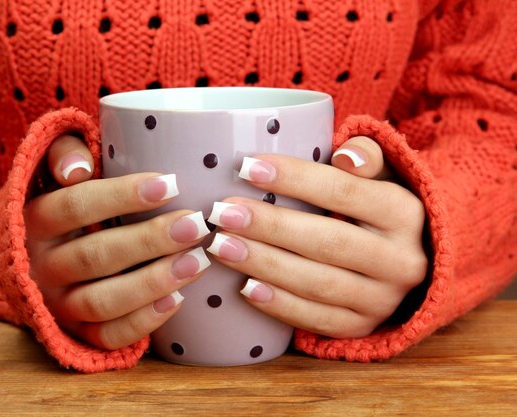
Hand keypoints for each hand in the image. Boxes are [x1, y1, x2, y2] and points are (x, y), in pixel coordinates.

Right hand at [24, 135, 210, 349]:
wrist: (32, 258)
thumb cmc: (63, 204)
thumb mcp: (53, 171)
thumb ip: (64, 154)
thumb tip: (78, 169)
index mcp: (34, 220)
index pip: (76, 206)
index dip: (122, 196)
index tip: (171, 185)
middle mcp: (40, 266)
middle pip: (95, 256)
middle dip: (150, 240)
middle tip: (196, 225)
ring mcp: (56, 304)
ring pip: (103, 301)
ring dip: (153, 282)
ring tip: (197, 262)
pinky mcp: (73, 333)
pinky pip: (107, 336)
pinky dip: (142, 322)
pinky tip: (178, 300)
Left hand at [205, 136, 426, 337]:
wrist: (408, 263)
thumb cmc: (377, 209)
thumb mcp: (384, 176)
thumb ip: (367, 156)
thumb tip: (345, 157)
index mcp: (405, 213)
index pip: (344, 191)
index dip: (295, 178)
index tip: (248, 167)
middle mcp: (401, 261)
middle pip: (328, 242)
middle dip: (270, 226)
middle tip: (223, 213)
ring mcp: (383, 300)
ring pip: (319, 284)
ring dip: (265, 265)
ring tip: (221, 246)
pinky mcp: (363, 328)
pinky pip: (318, 320)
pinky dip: (280, 305)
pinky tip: (245, 287)